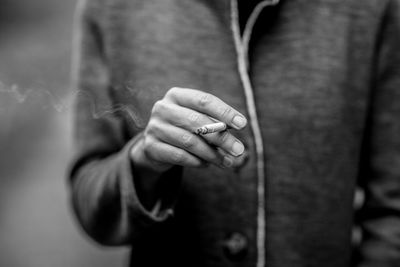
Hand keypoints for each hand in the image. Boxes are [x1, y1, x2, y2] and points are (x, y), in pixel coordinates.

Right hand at [131, 87, 247, 171]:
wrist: (156, 146)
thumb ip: (216, 123)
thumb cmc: (185, 129)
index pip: (203, 100)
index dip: (224, 112)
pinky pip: (179, 156)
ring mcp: (155, 127)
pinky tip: (206, 164)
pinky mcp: (151, 147)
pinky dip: (196, 162)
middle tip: (239, 149)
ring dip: (212, 154)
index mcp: (177, 95)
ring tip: (227, 162)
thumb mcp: (199, 121)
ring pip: (189, 142)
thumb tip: (238, 132)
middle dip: (221, 137)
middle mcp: (163, 108)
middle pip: (197, 122)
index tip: (242, 124)